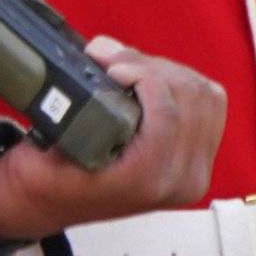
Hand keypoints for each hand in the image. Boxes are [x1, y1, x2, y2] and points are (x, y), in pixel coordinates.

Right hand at [0, 39, 225, 239]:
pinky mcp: (200, 158)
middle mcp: (180, 179)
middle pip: (191, 96)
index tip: (108, 62)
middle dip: (150, 67)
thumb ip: (70, 108)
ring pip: (206, 95)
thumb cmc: (44, 180)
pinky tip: (150, 82)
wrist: (46, 204)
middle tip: (111, 58)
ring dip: (167, 73)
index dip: (141, 73)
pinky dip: (182, 85)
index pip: (168, 111)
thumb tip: (104, 51)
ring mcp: (195, 170)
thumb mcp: (44, 147)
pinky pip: (211, 105)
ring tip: (129, 69)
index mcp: (146, 180)